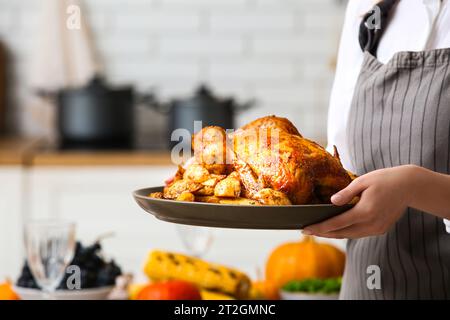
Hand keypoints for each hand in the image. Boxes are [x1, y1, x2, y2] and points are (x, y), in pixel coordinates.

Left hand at [303, 165, 417, 238]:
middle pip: (341, 233)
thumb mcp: (363, 181)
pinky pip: (359, 234)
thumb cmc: (384, 179)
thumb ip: (346, 193)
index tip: (305, 229)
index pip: (336, 224)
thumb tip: (331, 202)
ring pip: (350, 236)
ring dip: (334, 234)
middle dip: (323, 233)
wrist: (409, 186)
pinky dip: (346, 232)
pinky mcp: (381, 230)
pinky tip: (336, 229)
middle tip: (306, 231)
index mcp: (365, 212)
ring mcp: (377, 229)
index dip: (319, 228)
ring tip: (318, 231)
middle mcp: (371, 224)